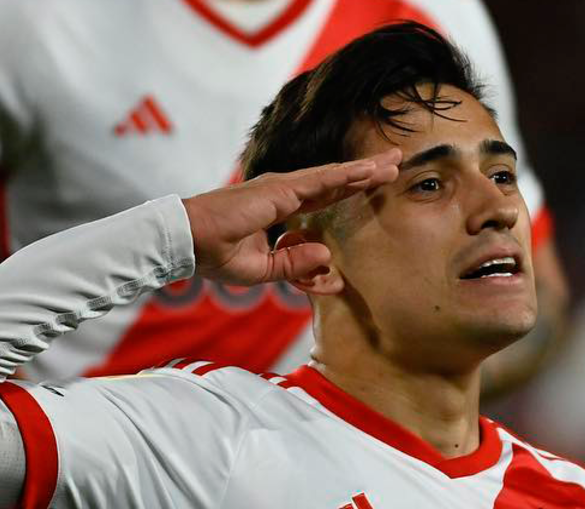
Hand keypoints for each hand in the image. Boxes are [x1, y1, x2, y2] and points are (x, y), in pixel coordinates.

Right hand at [182, 149, 400, 284]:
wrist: (189, 242)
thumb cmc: (215, 253)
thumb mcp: (262, 269)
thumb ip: (294, 265)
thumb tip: (327, 258)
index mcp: (279, 208)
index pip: (322, 199)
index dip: (348, 190)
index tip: (373, 188)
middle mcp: (283, 193)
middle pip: (334, 182)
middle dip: (365, 174)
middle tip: (395, 164)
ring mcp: (282, 189)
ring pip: (333, 177)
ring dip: (364, 171)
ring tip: (393, 163)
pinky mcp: (279, 190)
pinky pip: (320, 181)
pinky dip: (345, 175)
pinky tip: (367, 171)